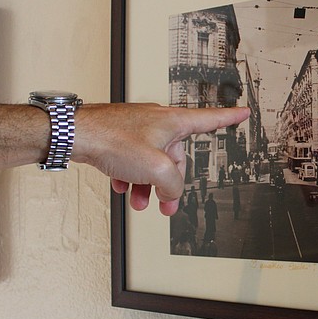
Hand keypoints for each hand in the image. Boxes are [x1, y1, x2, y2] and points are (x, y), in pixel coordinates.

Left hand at [73, 103, 249, 215]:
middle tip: (165, 206)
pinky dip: (129, 176)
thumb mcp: (156, 169)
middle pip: (176, 155)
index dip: (230, 117)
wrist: (74, 134)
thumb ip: (173, 184)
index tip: (243, 112)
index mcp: (174, 122)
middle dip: (169, 183)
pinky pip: (132, 160)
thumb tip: (171, 192)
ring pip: (151, 161)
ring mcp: (137, 127)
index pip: (211, 119)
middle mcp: (158, 121)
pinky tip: (121, 187)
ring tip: (138, 202)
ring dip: (146, 185)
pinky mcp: (118, 135)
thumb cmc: (112, 140)